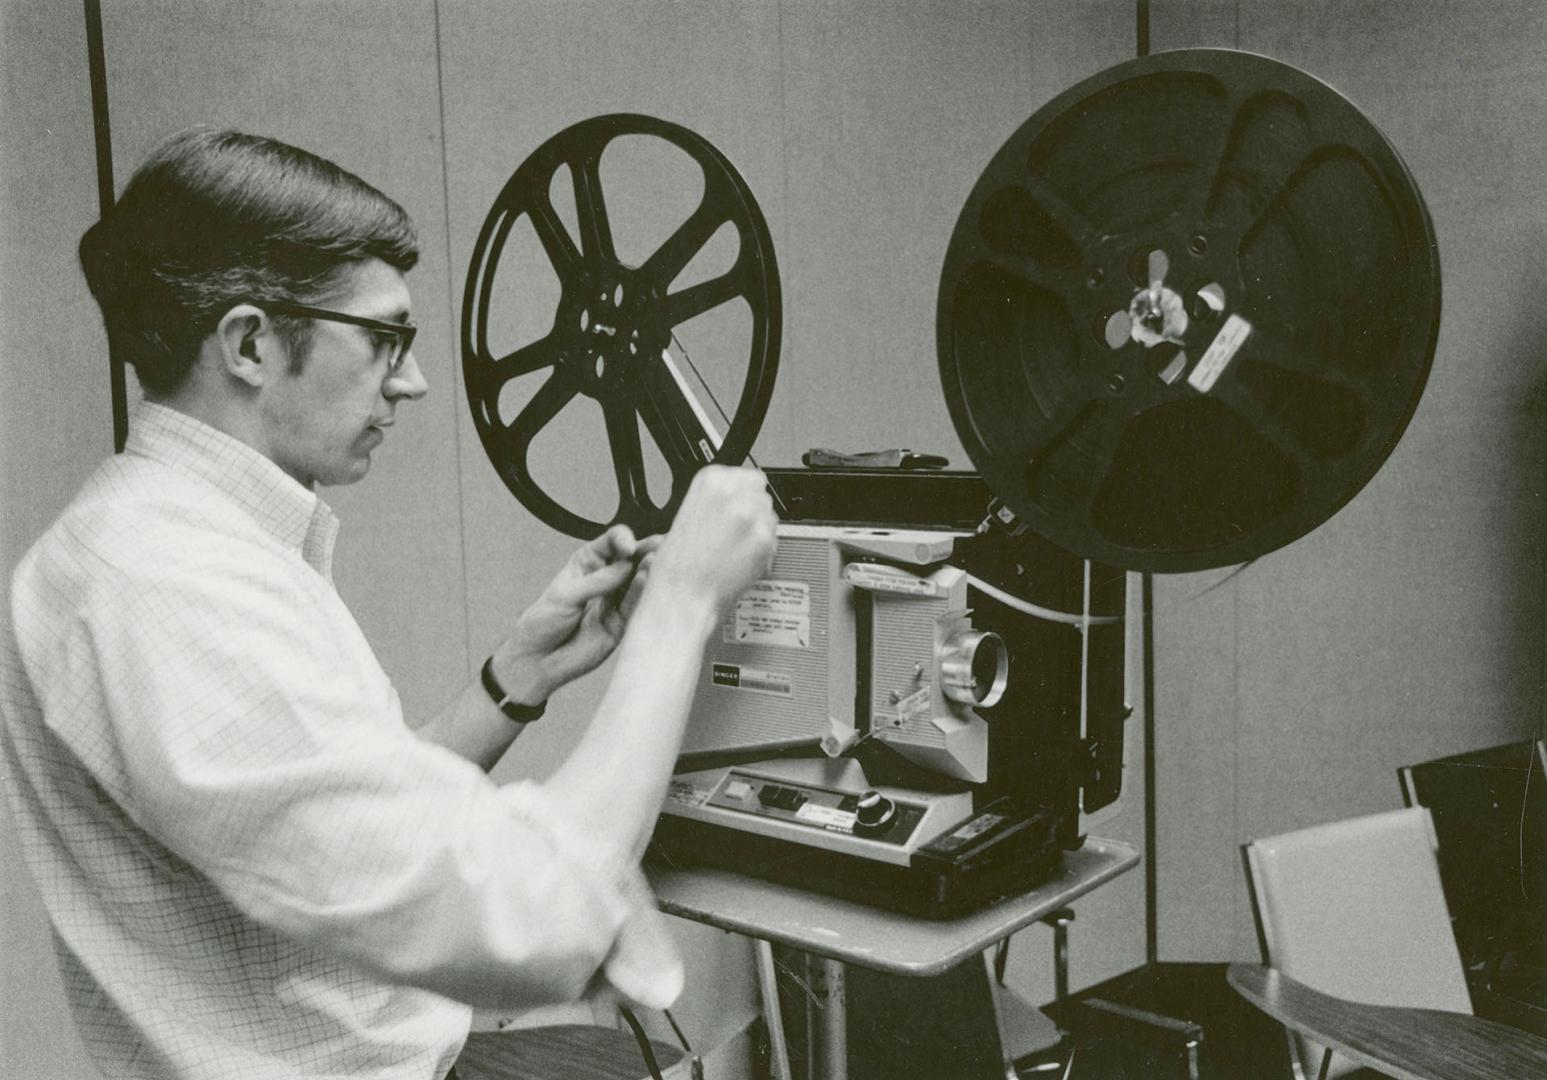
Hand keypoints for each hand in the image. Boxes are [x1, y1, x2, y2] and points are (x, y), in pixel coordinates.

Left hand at [493, 526, 659, 700]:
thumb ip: (597, 581)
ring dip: (648, 571)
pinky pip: (634, 606)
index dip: (623, 539)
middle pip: (631, 559)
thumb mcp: (566, 595)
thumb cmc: (543, 622)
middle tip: (659, 547)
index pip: (612, 542)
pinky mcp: (620, 623)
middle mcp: (605, 579)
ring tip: (656, 563)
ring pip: (638, 581)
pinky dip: (642, 593)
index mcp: (588, 563)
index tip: (628, 546)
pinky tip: (646, 582)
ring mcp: (615, 601)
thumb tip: (626, 566)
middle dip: (646, 550)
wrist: (537, 660)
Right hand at [646, 466, 777, 615]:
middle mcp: (735, 493)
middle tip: (733, 531)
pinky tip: (740, 558)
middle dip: (751, 511)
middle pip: (761, 494)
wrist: (684, 595)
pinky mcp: (766, 540)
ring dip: (758, 529)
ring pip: (769, 515)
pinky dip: (763, 549)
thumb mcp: (690, 513)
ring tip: (734, 547)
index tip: (735, 506)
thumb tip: (738, 497)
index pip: (747, 475)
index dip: (742, 494)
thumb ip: (718, 499)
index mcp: (712, 480)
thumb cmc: (679, 564)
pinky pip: (774, 539)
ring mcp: (753, 516)